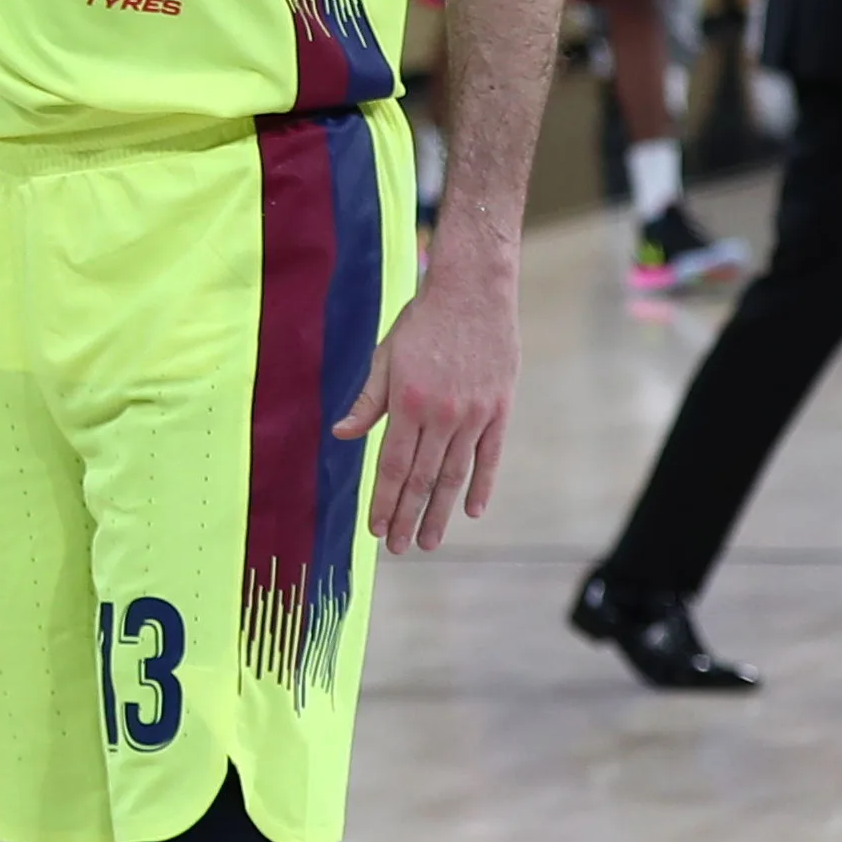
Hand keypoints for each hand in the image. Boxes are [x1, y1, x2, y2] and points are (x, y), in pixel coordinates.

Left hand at [331, 266, 514, 551]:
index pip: (393, 466)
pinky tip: (471, 512)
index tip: (376, 529)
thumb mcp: (385, 358)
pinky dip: (481, 485)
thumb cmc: (422, 323)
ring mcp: (475, 415)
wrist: (474, 293)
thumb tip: (341, 435)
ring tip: (428, 541)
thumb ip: (367, 401)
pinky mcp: (499, 409)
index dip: (383, 500)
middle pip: (422, 478)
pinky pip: (490, 456)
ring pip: (455, 475)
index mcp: (407, 404)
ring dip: (439, 512)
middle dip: (407, 517)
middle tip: (400, 548)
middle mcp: (442, 415)